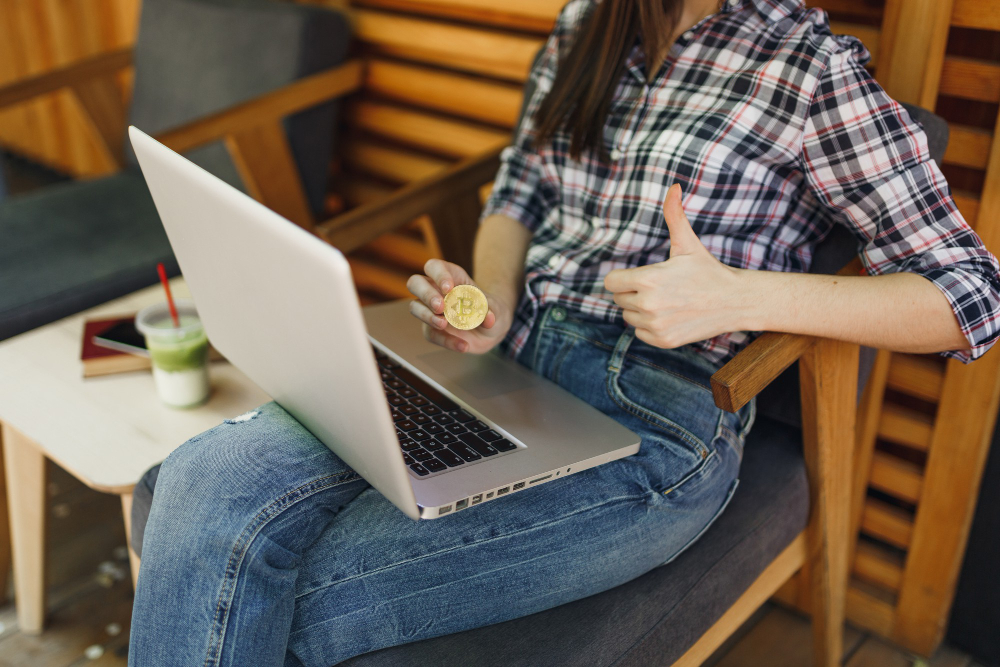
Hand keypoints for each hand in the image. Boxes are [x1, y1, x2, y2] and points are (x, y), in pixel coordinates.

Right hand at [407, 259, 513, 353]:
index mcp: (451, 276)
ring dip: (427, 316)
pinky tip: (462, 345)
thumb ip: (491, 310)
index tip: (448, 288)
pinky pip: (431, 334)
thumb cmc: (490, 310)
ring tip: (444, 324)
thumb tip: (488, 318)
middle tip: (440, 307)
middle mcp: (435, 291)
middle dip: (426, 294)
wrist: (490, 331)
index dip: (438, 275)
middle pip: (415, 283)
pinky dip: (446, 340)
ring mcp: (431, 310)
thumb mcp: (496, 307)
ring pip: (415, 307)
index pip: (434, 267)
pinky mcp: (432, 329)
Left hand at [603, 184, 747, 348]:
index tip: (639, 276)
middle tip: (659, 288)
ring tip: (666, 301)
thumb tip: (674, 186)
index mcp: (649, 279)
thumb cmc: (708, 271)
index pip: (611, 283)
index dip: (622, 278)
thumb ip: (674, 215)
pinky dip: (649, 326)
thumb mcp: (688, 243)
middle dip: (633, 292)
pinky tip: (669, 315)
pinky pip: (639, 333)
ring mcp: (656, 325)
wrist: (735, 302)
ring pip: (628, 317)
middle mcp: (649, 305)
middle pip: (619, 299)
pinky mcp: (663, 341)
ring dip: (640, 310)